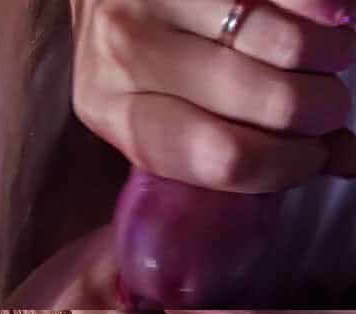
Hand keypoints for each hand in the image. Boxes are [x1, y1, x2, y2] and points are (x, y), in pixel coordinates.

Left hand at [70, 0, 355, 192]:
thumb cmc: (139, 67)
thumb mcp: (160, 116)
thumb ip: (234, 147)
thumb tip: (343, 158)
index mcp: (115, 116)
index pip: (224, 156)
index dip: (287, 164)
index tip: (310, 155)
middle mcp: (128, 58)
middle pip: (271, 101)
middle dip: (321, 111)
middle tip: (322, 106)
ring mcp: (156, 1)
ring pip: (288, 43)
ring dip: (331, 57)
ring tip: (324, 59)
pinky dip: (323, 10)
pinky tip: (321, 19)